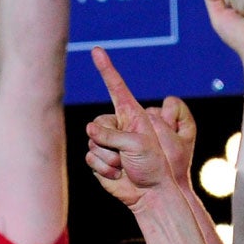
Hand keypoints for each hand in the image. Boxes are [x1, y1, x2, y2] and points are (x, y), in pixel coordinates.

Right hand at [84, 48, 186, 209]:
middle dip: (108, 140)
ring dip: (108, 158)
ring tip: (125, 166)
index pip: (116, 88)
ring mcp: (108, 144)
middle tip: (126, 154)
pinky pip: (90, 158)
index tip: (97, 50)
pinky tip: (118, 174)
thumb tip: (89, 131)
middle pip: (98, 123)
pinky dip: (103, 168)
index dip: (107, 69)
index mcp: (132, 116)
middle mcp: (119, 127)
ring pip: (92, 143)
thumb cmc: (153, 165)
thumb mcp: (137, 143)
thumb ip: (111, 134)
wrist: (151, 193)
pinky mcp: (101, 160)